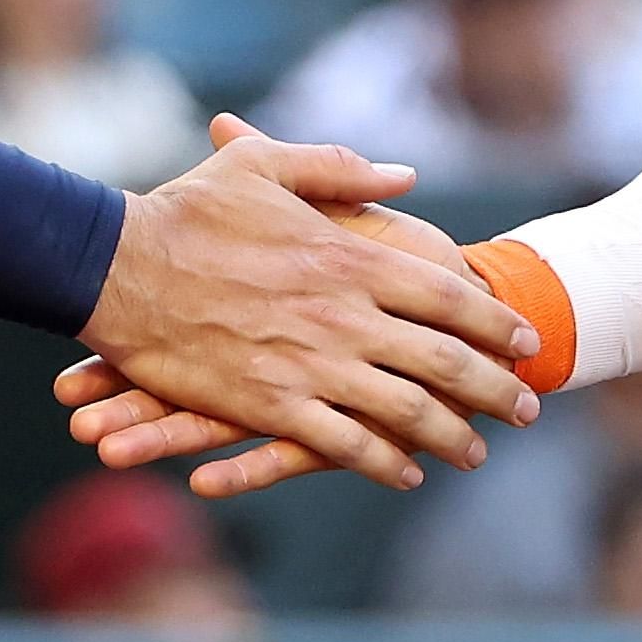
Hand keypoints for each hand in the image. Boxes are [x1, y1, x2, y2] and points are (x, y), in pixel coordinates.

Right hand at [79, 117, 540, 492]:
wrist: (114, 268)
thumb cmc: (186, 209)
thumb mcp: (265, 166)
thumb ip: (341, 168)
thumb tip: (407, 174)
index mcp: (347, 258)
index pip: (448, 296)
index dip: (495, 322)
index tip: (525, 340)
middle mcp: (341, 316)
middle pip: (445, 362)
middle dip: (496, 390)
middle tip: (527, 407)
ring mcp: (309, 367)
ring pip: (405, 413)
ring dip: (452, 436)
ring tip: (478, 452)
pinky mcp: (270, 407)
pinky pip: (344, 445)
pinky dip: (383, 464)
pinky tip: (406, 474)